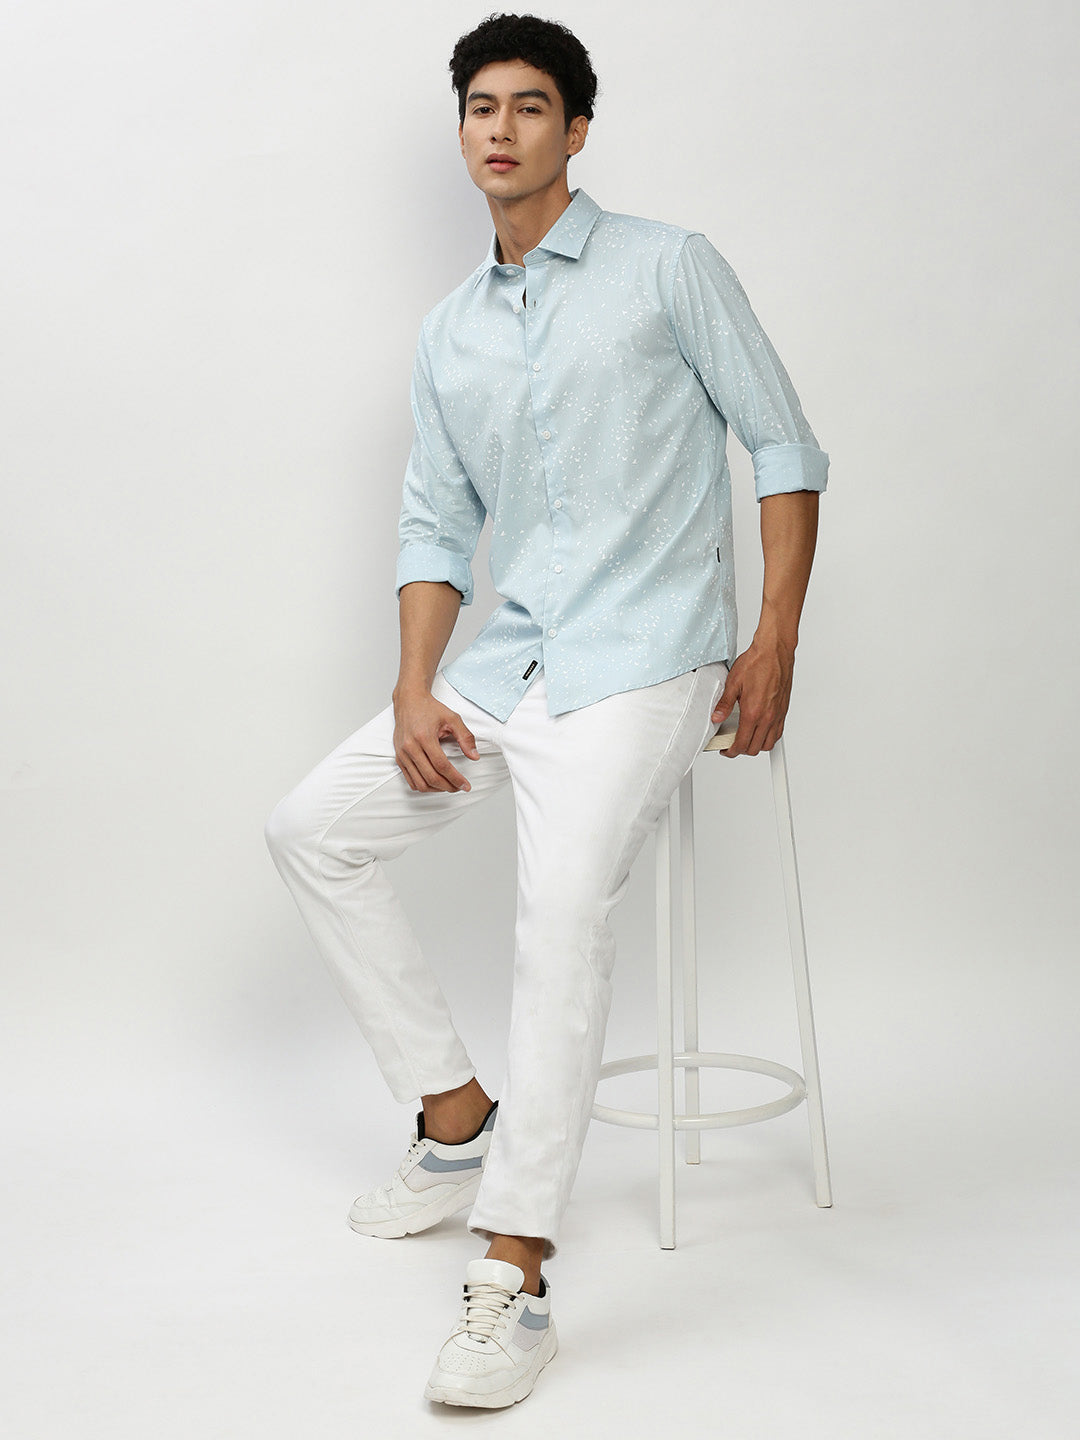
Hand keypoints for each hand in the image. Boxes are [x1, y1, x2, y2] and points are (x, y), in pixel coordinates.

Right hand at [392, 689, 479, 791]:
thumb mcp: (452, 718)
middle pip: (431, 777)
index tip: (466, 785)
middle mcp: (410, 747)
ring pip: (419, 783)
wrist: (409, 701)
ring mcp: (402, 754)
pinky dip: (423, 786)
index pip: (442, 766)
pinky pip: (410, 780)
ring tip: (449, 786)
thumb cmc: (429, 708)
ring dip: (436, 789)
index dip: (455, 778)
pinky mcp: (399, 757)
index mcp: (424, 737)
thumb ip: (465, 737)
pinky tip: (435, 783)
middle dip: (448, 786)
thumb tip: (475, 757)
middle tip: (459, 787)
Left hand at [710, 637, 794, 757]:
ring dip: (757, 745)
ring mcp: (778, 714)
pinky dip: (769, 736)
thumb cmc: (757, 663)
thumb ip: (724, 704)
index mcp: (753, 712)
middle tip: (733, 745)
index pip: (742, 744)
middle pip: (756, 748)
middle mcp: (768, 716)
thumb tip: (716, 717)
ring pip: (769, 743)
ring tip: (746, 739)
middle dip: (742, 750)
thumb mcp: (733, 683)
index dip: (732, 751)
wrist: (774, 652)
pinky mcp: (784, 709)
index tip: (727, 750)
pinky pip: (778, 732)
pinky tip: (760, 730)